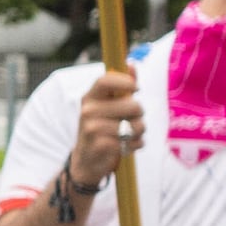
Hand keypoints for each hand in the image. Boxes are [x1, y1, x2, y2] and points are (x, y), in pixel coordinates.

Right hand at [53, 62, 141, 200]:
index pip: (106, 80)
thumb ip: (121, 86)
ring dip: (139, 132)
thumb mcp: (106, 106)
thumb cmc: (100, 128)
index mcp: (90, 98)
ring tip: (129, 135)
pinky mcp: (101, 146)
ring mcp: (93, 129)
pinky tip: (126, 146)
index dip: (126, 82)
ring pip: (135, 125)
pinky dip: (136, 145)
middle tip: (131, 121)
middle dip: (139, 115)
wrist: (85, 161)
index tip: (136, 88)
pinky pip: (133, 141)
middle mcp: (88, 111)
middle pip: (132, 105)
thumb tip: (132, 64)